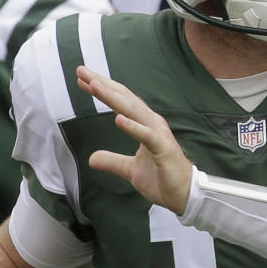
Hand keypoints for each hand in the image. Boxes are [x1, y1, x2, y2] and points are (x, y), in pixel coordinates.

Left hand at [76, 66, 191, 214]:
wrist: (184, 196)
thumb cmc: (162, 178)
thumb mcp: (130, 170)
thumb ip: (112, 161)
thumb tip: (91, 159)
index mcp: (145, 124)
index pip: (120, 102)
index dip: (102, 90)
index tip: (82, 79)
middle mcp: (152, 123)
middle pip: (124, 99)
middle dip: (103, 84)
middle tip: (81, 71)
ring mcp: (159, 135)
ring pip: (133, 111)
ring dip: (113, 97)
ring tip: (95, 85)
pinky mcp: (163, 150)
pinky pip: (147, 136)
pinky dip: (133, 127)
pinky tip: (118, 119)